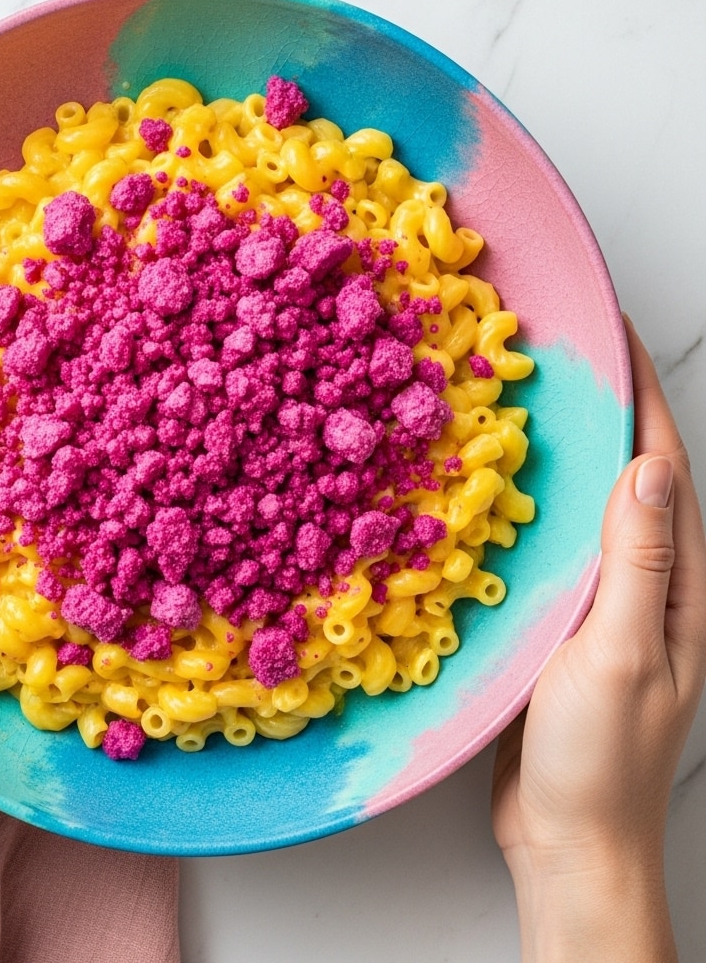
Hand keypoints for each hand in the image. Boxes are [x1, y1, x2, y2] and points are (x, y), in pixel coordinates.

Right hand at [491, 319, 705, 961]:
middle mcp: (648, 584)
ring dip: (563, 453)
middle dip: (603, 407)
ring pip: (586, 508)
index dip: (639, 393)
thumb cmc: (598, 758)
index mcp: (678, 585)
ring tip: (522, 402)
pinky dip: (529, 507)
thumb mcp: (621, 654)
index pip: (665, 467)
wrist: (568, 839)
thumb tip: (651, 464)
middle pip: (630, 475)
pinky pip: (552, 548)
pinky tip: (492, 492)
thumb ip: (638, 561)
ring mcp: (604, 603)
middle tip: (557, 351)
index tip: (609, 331)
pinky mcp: (562, 623)